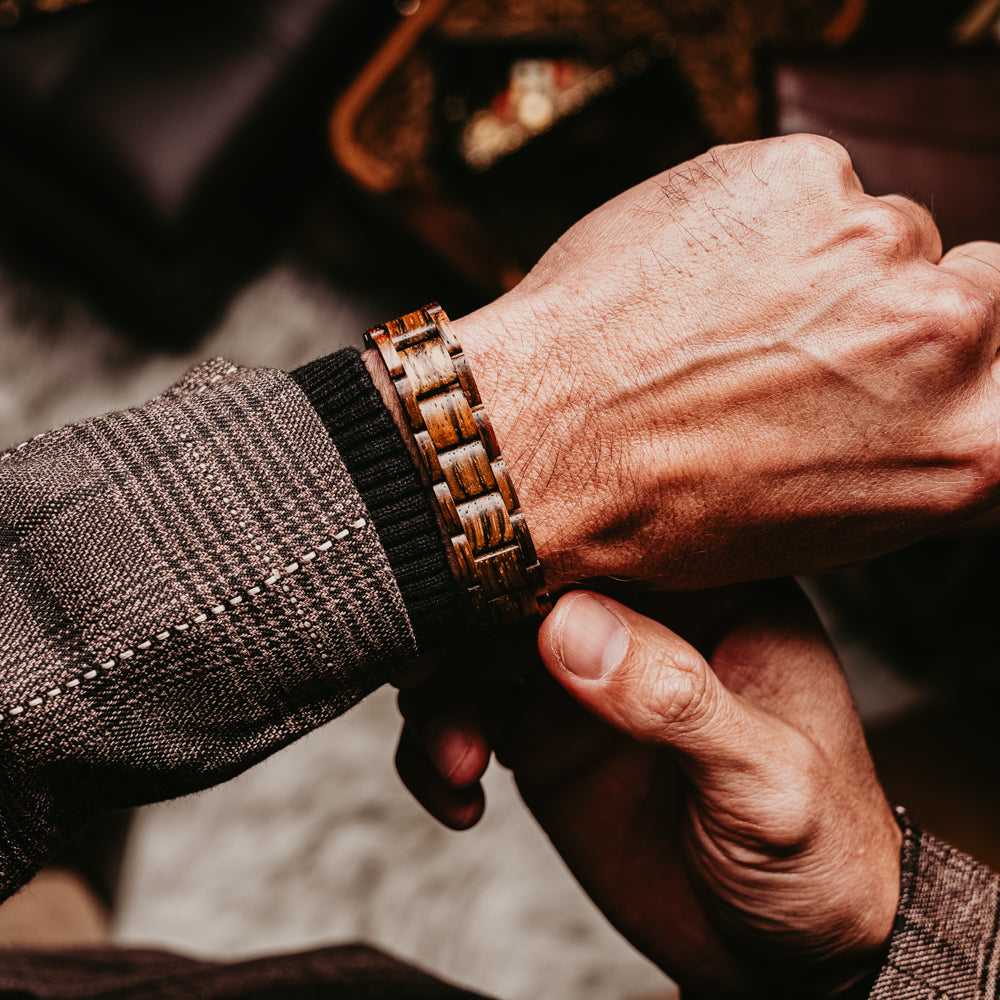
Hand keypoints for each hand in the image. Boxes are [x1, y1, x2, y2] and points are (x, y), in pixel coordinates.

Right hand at [396, 582, 900, 998]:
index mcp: (711, 596)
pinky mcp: (544, 738)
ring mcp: (585, 680)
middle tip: (434, 681)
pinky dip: (435, 750)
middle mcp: (638, 623)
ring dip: (440, 695)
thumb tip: (572, 623)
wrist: (787, 956)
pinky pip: (464, 719)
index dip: (532, 550)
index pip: (612, 539)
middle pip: (520, 586)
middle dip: (461, 629)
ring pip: (475, 647)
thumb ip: (677, 701)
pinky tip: (461, 796)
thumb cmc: (821, 855)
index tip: (471, 587)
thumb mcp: (769, 779)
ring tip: (457, 758)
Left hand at [452, 134, 999, 587]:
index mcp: (975, 441)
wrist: (545, 443)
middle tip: (799, 346)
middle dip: (894, 308)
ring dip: (816, 265)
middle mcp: (945, 332)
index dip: (970, 357)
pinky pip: (804, 188)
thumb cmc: (669, 506)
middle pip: (971, 279)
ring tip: (725, 324)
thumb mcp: (834, 524)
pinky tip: (697, 280)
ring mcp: (871, 242)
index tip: (920, 359)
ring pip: (876, 231)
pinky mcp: (796, 175)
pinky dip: (757, 222)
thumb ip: (921, 447)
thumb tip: (949, 401)